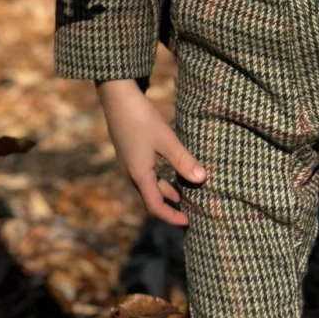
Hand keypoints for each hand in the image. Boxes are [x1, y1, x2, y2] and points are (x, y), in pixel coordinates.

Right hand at [97, 79, 206, 225]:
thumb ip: (183, 160)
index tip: (188, 221)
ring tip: (182, 192)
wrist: (115, 96)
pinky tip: (168, 169)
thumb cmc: (141, 117)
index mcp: (139, 174)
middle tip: (188, 209)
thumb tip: (202, 179)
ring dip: (164, 190)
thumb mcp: (166, 139)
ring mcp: (127, 161)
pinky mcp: (127, 151)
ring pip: (147, 185)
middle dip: (169, 206)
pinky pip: (144, 173)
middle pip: (150, 197)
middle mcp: (130, 172)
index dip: (171, 217)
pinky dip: (158, 178)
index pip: (155, 206)